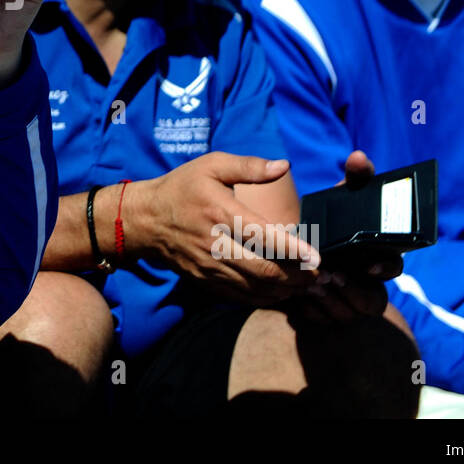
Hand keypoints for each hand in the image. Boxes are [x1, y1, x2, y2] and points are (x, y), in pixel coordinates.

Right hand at [125, 152, 319, 304]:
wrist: (144, 220)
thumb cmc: (181, 188)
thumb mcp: (211, 165)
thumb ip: (248, 166)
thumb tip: (284, 165)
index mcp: (219, 212)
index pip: (262, 236)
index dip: (293, 249)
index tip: (317, 256)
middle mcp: (215, 244)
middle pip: (263, 270)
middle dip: (297, 276)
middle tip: (319, 273)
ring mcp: (209, 267)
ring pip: (255, 288)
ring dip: (285, 290)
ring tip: (307, 284)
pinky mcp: (205, 281)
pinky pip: (240, 296)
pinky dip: (265, 298)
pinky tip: (281, 291)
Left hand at [285, 150, 400, 322]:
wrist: (306, 244)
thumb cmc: (335, 217)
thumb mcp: (345, 196)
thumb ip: (355, 178)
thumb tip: (358, 157)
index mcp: (378, 254)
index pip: (393, 266)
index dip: (385, 267)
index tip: (370, 263)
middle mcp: (368, 282)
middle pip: (374, 301)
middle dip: (354, 291)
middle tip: (333, 277)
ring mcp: (350, 301)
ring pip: (350, 314)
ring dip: (332, 302)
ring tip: (312, 287)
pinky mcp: (329, 313)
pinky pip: (326, 321)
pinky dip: (313, 311)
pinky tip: (299, 300)